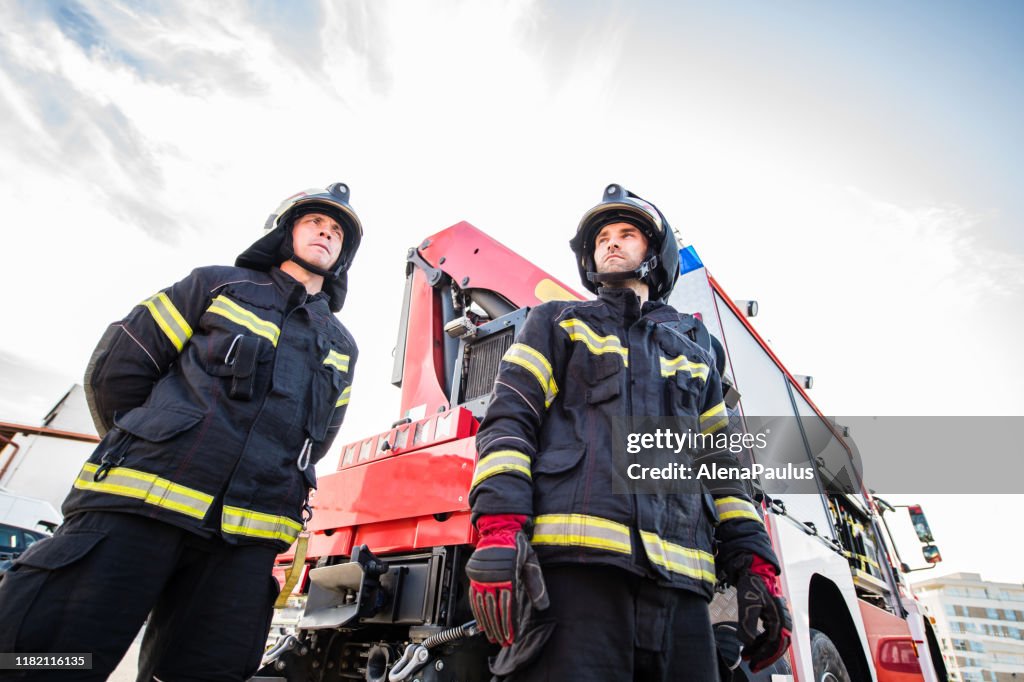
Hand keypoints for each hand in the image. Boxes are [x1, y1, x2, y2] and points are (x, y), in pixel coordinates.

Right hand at [465, 515, 547, 646]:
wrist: (500, 528)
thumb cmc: (517, 545)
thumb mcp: (531, 562)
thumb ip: (536, 585)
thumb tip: (543, 606)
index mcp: (508, 575)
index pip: (509, 606)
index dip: (510, 624)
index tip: (512, 637)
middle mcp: (493, 578)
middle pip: (495, 610)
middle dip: (499, 629)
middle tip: (503, 642)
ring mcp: (482, 577)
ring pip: (484, 606)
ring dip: (488, 624)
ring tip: (492, 637)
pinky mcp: (474, 575)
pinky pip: (475, 598)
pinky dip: (477, 612)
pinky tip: (481, 622)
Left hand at [729, 554, 791, 671]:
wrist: (753, 568)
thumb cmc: (751, 584)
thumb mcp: (747, 604)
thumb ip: (748, 625)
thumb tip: (748, 642)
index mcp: (779, 617)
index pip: (775, 643)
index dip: (765, 656)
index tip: (753, 664)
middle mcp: (782, 618)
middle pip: (777, 644)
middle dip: (764, 656)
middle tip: (752, 665)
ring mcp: (778, 615)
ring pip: (773, 638)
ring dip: (761, 648)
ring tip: (747, 654)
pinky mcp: (772, 613)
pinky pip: (769, 631)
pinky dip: (760, 638)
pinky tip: (751, 642)